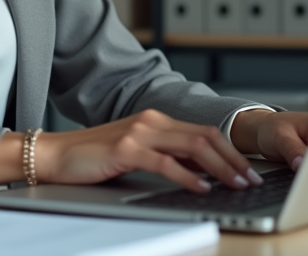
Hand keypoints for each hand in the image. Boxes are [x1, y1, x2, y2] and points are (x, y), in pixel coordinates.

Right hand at [0, 109, 263, 193]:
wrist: (55, 154)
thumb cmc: (93, 158)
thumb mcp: (136, 153)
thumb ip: (166, 156)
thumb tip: (202, 172)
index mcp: (156, 120)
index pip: (204, 132)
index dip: (230, 150)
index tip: (248, 169)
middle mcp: (151, 121)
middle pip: (205, 136)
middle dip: (233, 159)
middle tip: (252, 178)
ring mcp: (139, 132)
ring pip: (192, 146)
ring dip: (220, 167)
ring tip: (236, 184)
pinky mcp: (126, 149)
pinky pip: (167, 163)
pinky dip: (189, 176)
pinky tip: (202, 188)